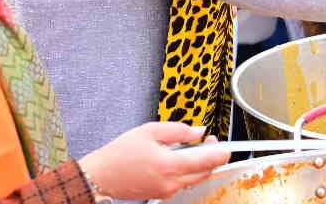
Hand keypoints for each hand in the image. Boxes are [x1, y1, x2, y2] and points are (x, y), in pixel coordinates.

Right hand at [78, 122, 229, 200]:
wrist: (100, 176)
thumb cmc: (120, 153)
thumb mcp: (150, 131)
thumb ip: (179, 130)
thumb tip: (199, 131)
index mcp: (170, 165)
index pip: (208, 161)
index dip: (222, 152)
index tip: (225, 144)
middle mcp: (171, 182)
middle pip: (206, 172)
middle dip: (212, 156)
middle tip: (207, 141)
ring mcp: (167, 191)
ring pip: (195, 178)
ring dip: (200, 164)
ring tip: (191, 148)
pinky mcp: (162, 194)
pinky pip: (183, 183)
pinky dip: (186, 171)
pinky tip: (176, 159)